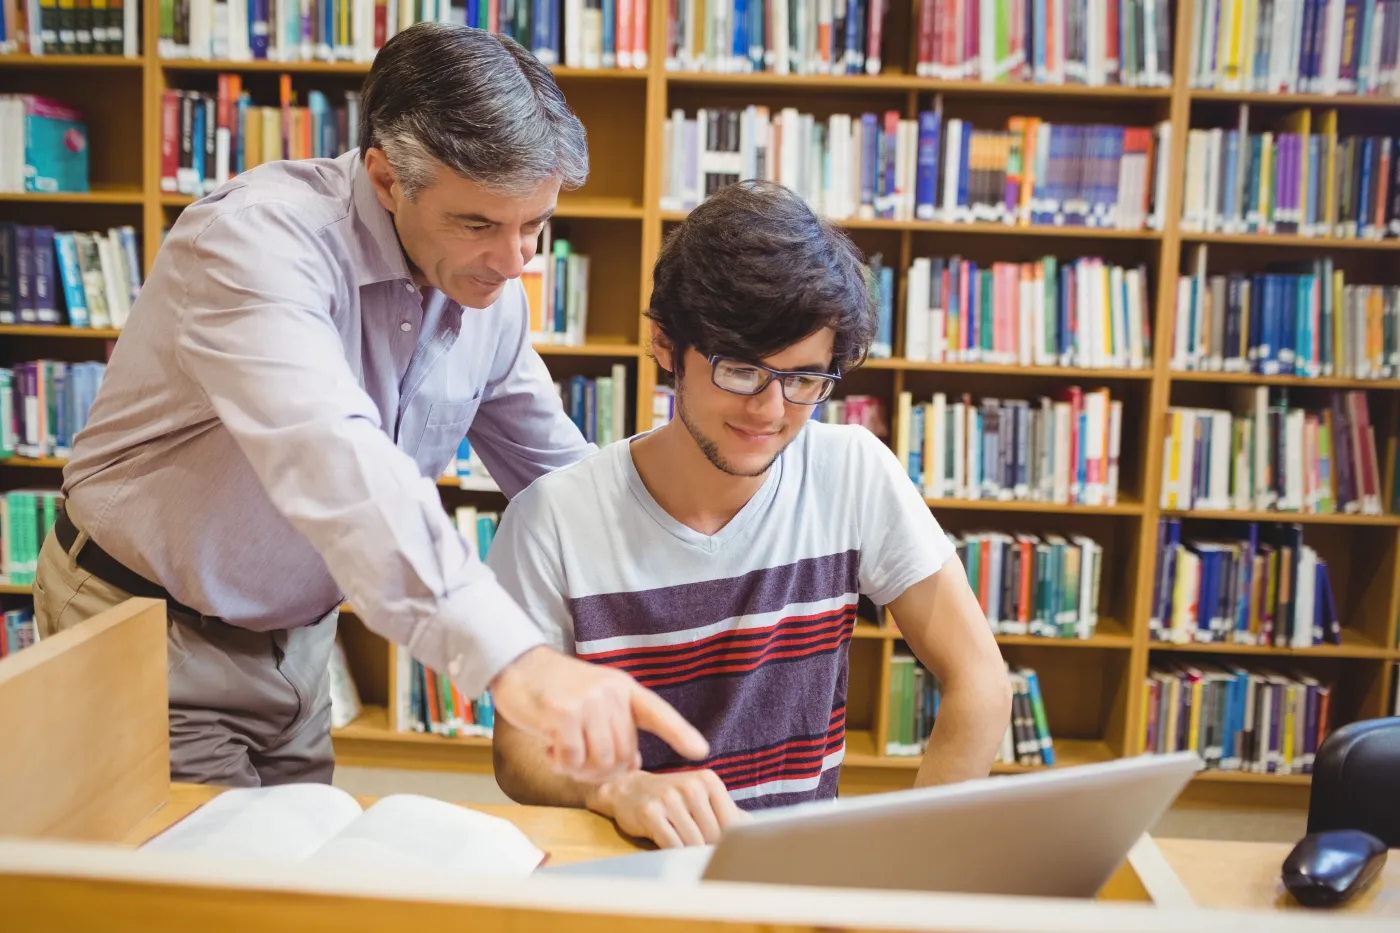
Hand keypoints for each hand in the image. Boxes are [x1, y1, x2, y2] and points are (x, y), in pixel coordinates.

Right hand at [489, 645, 708, 783]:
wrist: (518, 665)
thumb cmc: (556, 688)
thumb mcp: (594, 698)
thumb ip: (614, 724)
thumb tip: (633, 761)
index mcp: (623, 688)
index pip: (657, 711)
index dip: (680, 733)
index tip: (701, 752)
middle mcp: (610, 694)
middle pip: (624, 753)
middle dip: (604, 769)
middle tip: (579, 762)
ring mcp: (587, 703)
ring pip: (600, 760)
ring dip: (581, 770)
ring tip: (564, 756)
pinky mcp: (563, 715)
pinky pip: (573, 760)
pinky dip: (561, 764)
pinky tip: (549, 749)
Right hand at [586, 769, 745, 848]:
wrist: (628, 789)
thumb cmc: (672, 796)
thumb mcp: (701, 796)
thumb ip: (728, 812)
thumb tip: (756, 829)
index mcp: (709, 780)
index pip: (731, 823)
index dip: (727, 840)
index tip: (720, 846)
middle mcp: (691, 786)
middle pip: (712, 835)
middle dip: (706, 846)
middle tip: (695, 844)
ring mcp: (669, 798)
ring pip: (693, 842)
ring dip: (689, 850)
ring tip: (681, 842)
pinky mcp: (651, 813)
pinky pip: (672, 845)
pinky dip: (673, 851)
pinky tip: (668, 843)